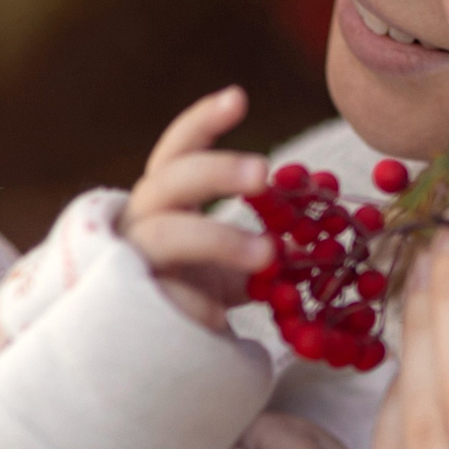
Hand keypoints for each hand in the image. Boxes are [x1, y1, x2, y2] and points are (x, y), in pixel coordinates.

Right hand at [120, 86, 273, 330]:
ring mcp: (128, 262)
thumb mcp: (232, 265)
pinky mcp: (127, 306)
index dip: (203, 122)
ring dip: (220, 238)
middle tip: (264, 172)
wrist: (139, 351)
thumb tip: (321, 240)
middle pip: (169, 181)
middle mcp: (139, 223)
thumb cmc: (192, 292)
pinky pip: (167, 297)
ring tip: (267, 255)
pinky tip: (217, 321)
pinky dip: (200, 305)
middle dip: (216, 172)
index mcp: (164, 203)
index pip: (178, 151)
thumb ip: (267, 247)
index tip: (239, 97)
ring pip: (166, 235)